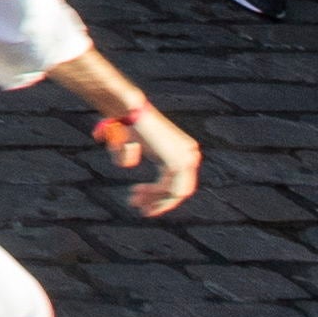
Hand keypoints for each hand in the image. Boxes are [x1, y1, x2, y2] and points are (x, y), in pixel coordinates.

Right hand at [96, 101, 201, 217]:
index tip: (143, 198)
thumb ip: (131, 151)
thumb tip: (128, 163)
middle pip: (181, 188)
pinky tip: (138, 194)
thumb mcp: (133, 140)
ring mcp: (186, 158)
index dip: (163, 192)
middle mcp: (190, 152)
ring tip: (137, 204)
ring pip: (176, 192)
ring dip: (156, 201)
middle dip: (160, 200)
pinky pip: (171, 190)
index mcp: (184, 147)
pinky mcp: (177, 163)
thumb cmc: (126, 122)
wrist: (129, 110)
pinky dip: (157, 197)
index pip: (181, 179)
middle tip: (139, 206)